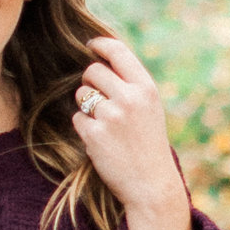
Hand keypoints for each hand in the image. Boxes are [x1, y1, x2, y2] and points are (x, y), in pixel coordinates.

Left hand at [71, 31, 190, 229]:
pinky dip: (84, 128)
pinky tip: (102, 142)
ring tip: (106, 125)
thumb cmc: (149, 144)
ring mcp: (111, 116)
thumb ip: (130, 85)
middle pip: (92, 72)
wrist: (151, 184)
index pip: (118, 52)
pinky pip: (77, 119)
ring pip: (81, 95)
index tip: (90, 45)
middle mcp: (130, 98)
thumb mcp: (150, 108)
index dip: (100, 44)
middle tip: (100, 100)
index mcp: (146, 88)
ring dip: (86, 107)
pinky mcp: (94, 135)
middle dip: (90, 83)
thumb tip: (99, 60)